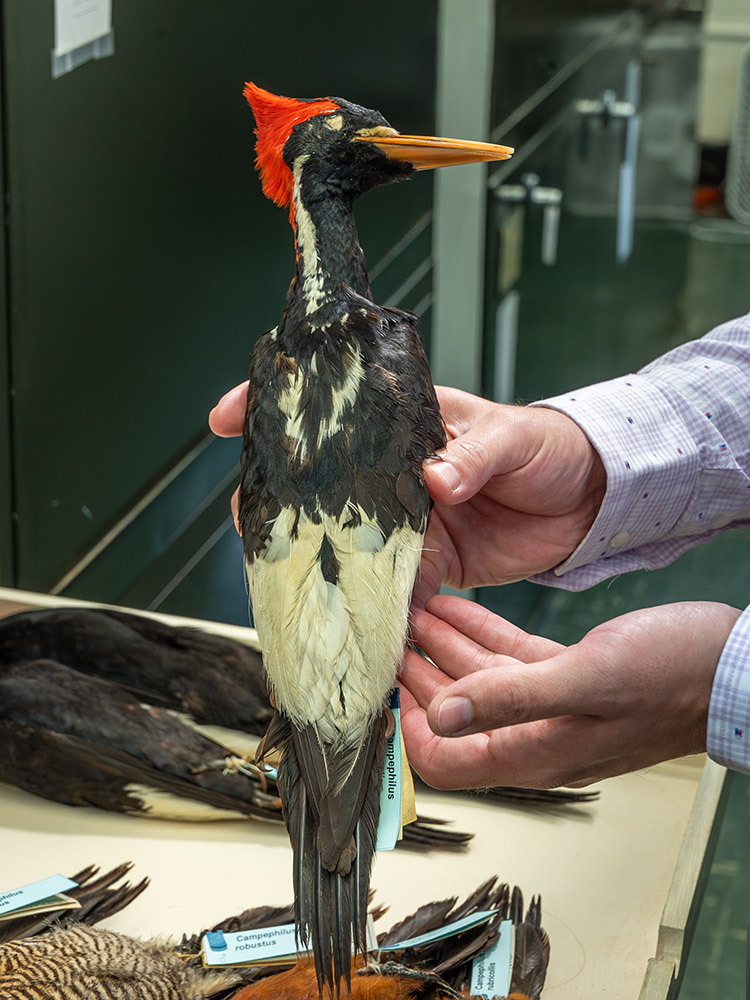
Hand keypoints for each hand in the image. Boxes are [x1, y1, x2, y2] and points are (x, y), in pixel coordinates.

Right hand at [209, 383, 606, 579]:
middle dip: (278, 501)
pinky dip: (372, 607)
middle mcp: (395, 474)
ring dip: (318, 561)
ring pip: (348, 541)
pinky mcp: (432, 564)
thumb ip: (475, 456)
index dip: (274, 409)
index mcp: (406, 425)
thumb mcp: (513, 437)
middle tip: (244, 520)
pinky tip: (349, 621)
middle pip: (322, 485)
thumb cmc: (550, 446)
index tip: (228, 418)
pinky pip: (392, 588)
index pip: (332, 409)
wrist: (590, 500)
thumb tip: (438, 480)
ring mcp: (410, 521)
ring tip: (282, 579)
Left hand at [399, 595, 740, 788]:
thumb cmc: (674, 676)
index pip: (448, 759)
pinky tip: (456, 607)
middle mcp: (538, 735)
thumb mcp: (587, 680)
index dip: (409, 727)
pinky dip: (481, 634)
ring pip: (482, 679)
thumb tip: (439, 715)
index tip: (383, 685)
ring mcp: (556, 706)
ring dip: (444, 646)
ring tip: (410, 611)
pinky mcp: (574, 676)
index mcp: (536, 750)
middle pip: (456, 713)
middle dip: (418, 675)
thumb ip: (511, 699)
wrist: (735, 666)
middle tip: (386, 636)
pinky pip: (513, 659)